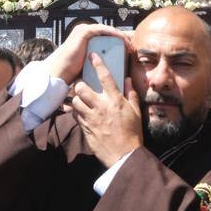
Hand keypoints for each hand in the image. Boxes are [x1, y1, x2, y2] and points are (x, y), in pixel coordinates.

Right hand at [45, 23, 130, 83]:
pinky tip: (124, 41)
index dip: (120, 41)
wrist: (61, 72)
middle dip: (123, 38)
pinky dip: (115, 34)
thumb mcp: (90, 65)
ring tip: (131, 44)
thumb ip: (99, 63)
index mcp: (88, 39)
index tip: (132, 49)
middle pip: (109, 33)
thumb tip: (112, 70)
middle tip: (135, 45)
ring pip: (108, 31)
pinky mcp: (84, 32)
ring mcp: (85, 30)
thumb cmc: (74, 72)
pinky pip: (104, 30)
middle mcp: (86, 32)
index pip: (107, 37)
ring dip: (122, 36)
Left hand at [71, 53, 141, 167]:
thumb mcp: (136, 112)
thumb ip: (131, 94)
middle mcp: (101, 106)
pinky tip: (81, 112)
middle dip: (80, 84)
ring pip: (75, 101)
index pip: (104, 77)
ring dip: (76, 98)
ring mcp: (91, 118)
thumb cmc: (132, 133)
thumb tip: (127, 80)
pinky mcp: (85, 128)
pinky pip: (75, 115)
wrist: (123, 156)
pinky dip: (76, 111)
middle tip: (83, 84)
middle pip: (81, 87)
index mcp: (115, 100)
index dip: (97, 63)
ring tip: (81, 99)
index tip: (92, 55)